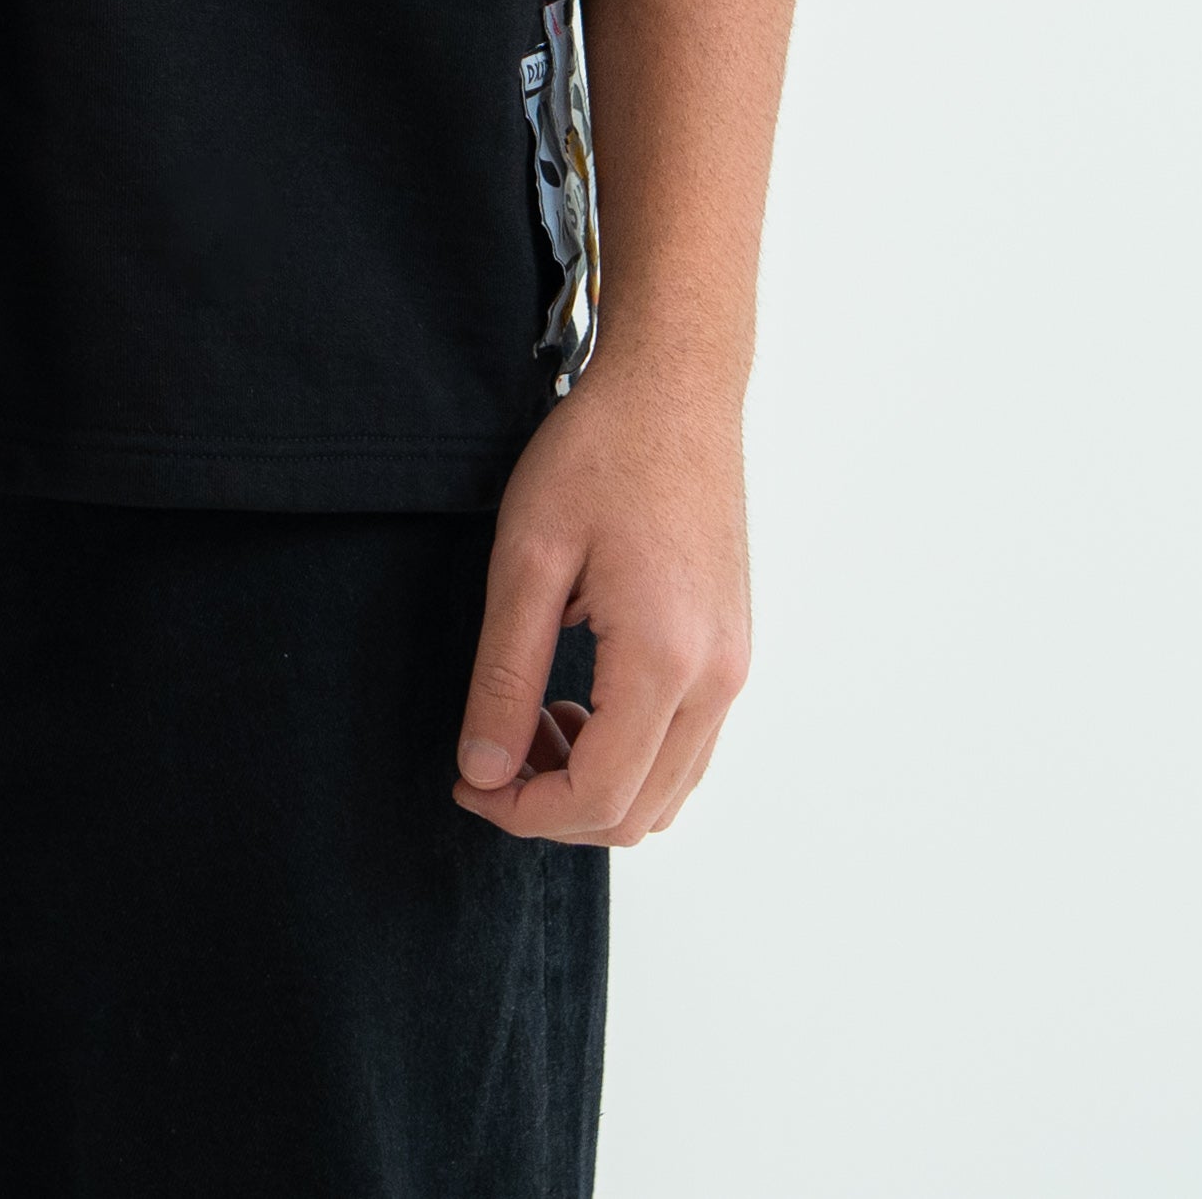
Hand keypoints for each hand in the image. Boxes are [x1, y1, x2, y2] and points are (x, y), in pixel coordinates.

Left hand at [448, 346, 753, 847]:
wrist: (675, 388)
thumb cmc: (598, 453)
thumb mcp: (527, 556)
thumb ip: (505, 673)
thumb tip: (484, 771)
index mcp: (665, 657)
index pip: (598, 795)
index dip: (522, 811)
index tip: (467, 783)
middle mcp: (717, 677)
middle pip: (638, 812)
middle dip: (553, 806)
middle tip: (491, 751)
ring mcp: (734, 665)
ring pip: (668, 790)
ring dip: (593, 784)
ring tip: (531, 718)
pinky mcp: (733, 649)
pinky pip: (688, 746)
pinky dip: (630, 755)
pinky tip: (579, 699)